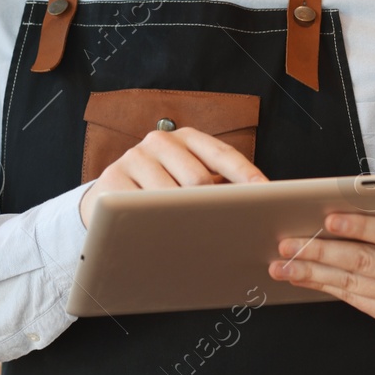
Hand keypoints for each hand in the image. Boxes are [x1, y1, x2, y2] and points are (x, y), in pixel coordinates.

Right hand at [79, 127, 267, 227]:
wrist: (109, 200)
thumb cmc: (162, 191)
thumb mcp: (189, 181)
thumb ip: (216, 185)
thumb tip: (257, 202)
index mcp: (186, 137)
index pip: (222, 153)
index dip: (245, 174)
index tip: (266, 192)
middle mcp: (160, 140)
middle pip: (197, 178)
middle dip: (212, 206)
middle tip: (227, 228)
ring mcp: (134, 157)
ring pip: (169, 196)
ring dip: (183, 219)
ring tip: (193, 237)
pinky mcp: (112, 179)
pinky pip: (140, 208)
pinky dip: (154, 224)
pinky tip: (161, 234)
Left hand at [268, 176, 374, 325]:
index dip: (361, 227)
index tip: (329, 219)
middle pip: (364, 262)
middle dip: (322, 251)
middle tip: (288, 243)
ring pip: (351, 283)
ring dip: (312, 273)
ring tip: (282, 264)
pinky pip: (351, 298)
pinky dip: (322, 285)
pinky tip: (300, 276)